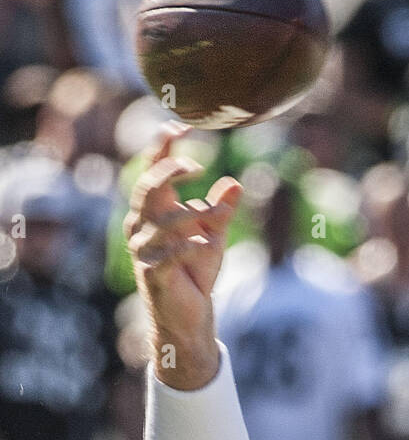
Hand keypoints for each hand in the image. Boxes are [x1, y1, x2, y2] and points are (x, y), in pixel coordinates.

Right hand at [124, 124, 242, 385]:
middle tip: (195, 165)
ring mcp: (144, 249)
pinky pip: (169, 252)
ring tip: (218, 216)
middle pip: (148, 187)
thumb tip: (235, 183)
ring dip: (194, 216)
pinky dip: (189, 246)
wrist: (188, 313)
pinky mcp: (153, 273)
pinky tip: (204, 245)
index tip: (180, 125)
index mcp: (153, 210)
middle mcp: (141, 225)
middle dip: (169, 172)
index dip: (162, 146)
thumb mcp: (214, 235)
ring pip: (164, 220)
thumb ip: (222, 210)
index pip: (152, 170)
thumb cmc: (196, 270)